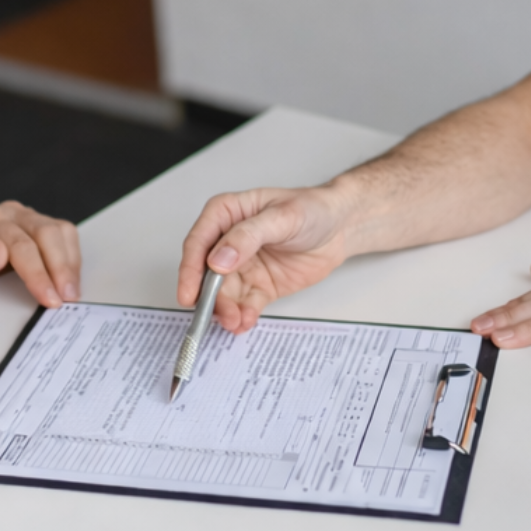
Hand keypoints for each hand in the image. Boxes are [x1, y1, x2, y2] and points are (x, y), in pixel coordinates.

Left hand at [0, 200, 80, 307]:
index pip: (20, 244)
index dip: (37, 272)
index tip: (48, 297)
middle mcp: (12, 212)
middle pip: (46, 233)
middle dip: (60, 268)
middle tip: (66, 298)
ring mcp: (30, 215)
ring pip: (61, 231)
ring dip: (70, 264)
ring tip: (71, 293)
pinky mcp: (44, 222)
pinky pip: (66, 234)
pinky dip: (72, 259)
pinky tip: (71, 281)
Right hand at [178, 187, 354, 332]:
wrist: (341, 227)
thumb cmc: (312, 209)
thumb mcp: (281, 217)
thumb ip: (247, 236)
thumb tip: (218, 260)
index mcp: (226, 215)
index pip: (198, 243)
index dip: (190, 270)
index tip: (189, 293)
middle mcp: (228, 242)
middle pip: (207, 275)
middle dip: (211, 298)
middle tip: (221, 314)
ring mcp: (242, 266)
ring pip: (224, 294)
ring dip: (226, 311)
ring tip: (236, 322)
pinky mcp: (258, 286)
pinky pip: (245, 304)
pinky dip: (243, 315)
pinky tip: (247, 321)